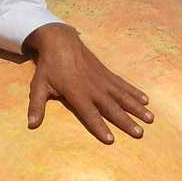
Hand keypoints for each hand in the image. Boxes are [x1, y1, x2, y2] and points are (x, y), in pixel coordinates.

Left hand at [24, 23, 153, 144]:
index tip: (110, 139)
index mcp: (76, 92)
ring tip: (149, 119)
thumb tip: (31, 125)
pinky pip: (123, 85)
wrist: (61, 41)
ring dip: (136, 108)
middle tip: (139, 133)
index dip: (99, 126)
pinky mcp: (107, 73)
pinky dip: (134, 92)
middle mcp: (92, 87)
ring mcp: (102, 79)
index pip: (89, 113)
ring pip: (122, 96)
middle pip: (112, 107)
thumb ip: (36, 106)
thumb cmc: (49, 67)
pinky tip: (146, 101)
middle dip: (126, 121)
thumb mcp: (38, 86)